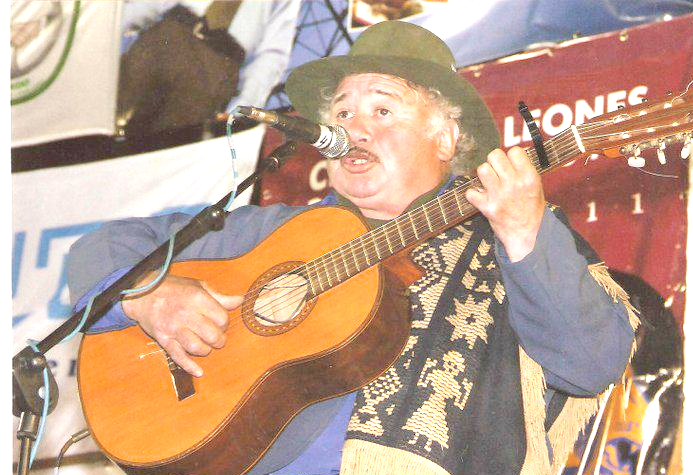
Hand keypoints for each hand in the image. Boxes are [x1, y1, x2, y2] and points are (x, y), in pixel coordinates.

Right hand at [122, 275, 242, 376]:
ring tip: (207, 346)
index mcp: (197, 298)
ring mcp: (173, 328)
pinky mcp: (163, 339)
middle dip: (219, 340)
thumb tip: (240, 300)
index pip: (221, 317)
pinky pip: (178, 356)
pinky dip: (190, 366)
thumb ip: (220, 297)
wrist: (143, 293)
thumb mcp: (199, 286)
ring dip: (206, 350)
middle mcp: (186, 314)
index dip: (225, 322)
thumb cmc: (174, 288)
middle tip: (217, 338)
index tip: (220, 322)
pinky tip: (199, 372)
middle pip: (212, 334)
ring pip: (197, 347)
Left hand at [465, 147, 545, 261]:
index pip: (514, 151)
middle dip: (494, 162)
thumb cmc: (531, 208)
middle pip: (494, 156)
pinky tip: (481, 197)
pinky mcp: (487, 207)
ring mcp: (499, 195)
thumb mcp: (536, 185)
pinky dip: (473, 195)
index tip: (510, 164)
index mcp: (529, 177)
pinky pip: (470, 192)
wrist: (527, 234)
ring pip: (482, 169)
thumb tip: (509, 155)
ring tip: (489, 183)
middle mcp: (514, 183)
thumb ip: (523, 169)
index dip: (510, 156)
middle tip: (497, 172)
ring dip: (484, 175)